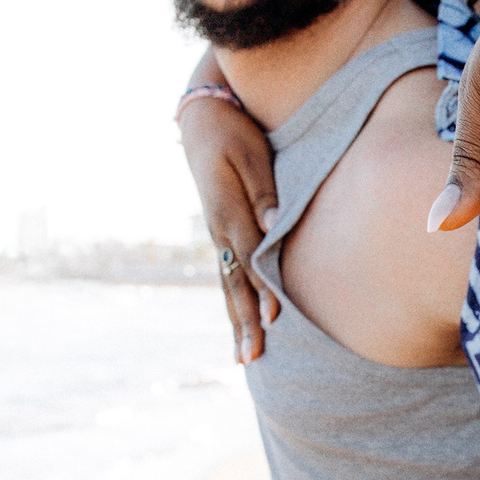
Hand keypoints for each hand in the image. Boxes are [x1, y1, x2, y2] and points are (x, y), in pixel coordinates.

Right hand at [179, 94, 279, 361]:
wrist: (203, 120)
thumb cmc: (234, 133)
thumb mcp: (251, 155)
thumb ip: (265, 193)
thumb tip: (275, 226)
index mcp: (228, 214)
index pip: (250, 260)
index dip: (264, 291)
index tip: (276, 320)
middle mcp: (219, 232)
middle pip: (235, 285)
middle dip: (245, 324)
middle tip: (251, 359)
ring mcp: (217, 236)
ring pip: (229, 287)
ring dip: (238, 322)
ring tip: (244, 357)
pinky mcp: (222, 234)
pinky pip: (229, 276)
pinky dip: (236, 303)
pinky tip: (242, 324)